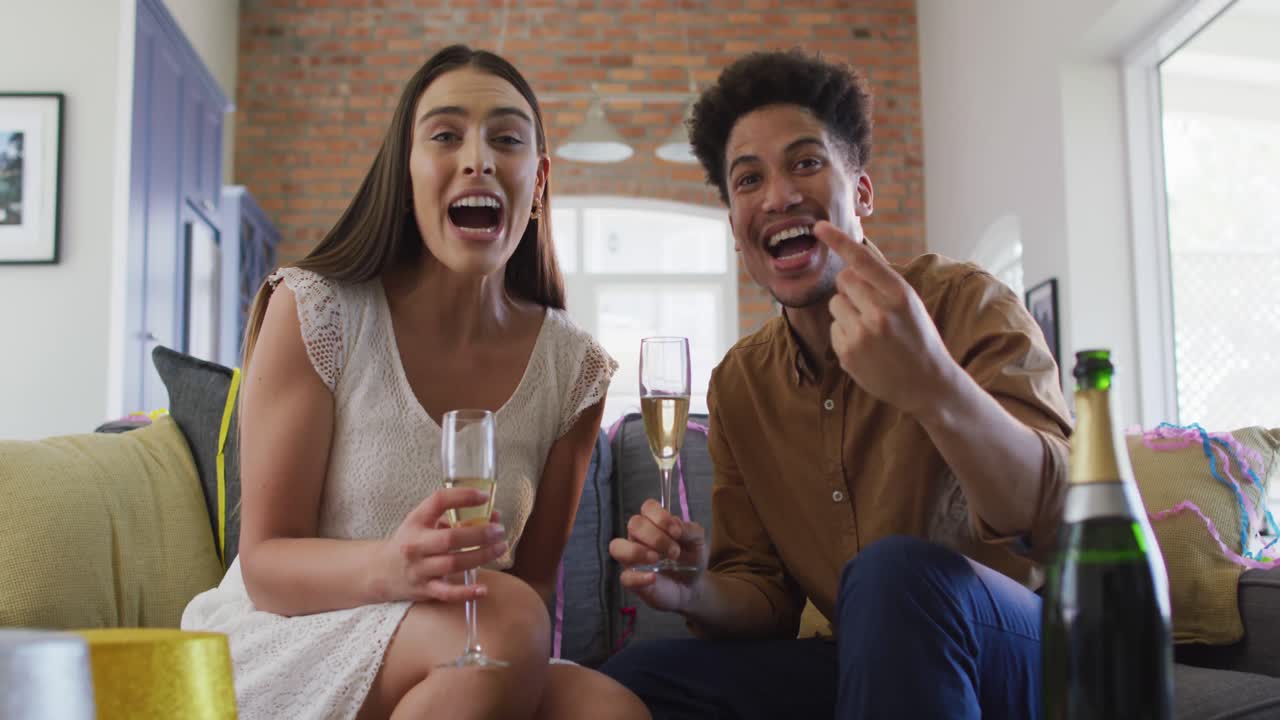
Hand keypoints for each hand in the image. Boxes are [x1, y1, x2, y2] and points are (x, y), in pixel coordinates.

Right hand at [374, 487, 506, 603]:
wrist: (381, 571)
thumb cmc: (410, 542)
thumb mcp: (422, 523)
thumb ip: (453, 518)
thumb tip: (494, 516)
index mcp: (416, 521)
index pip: (438, 501)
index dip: (463, 496)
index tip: (484, 496)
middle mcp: (415, 544)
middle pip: (450, 538)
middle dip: (479, 534)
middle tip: (498, 530)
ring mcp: (419, 569)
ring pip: (453, 563)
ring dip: (481, 556)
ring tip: (500, 547)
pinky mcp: (424, 590)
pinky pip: (447, 593)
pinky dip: (466, 593)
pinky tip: (483, 589)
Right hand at [608, 499, 706, 612]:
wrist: (692, 585)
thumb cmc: (690, 558)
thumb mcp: (697, 541)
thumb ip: (690, 530)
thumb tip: (676, 525)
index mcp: (654, 523)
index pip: (647, 507)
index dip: (660, 516)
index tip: (677, 532)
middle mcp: (639, 537)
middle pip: (634, 524)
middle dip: (655, 537)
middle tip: (674, 552)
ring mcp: (632, 558)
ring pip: (617, 547)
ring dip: (637, 551)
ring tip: (657, 560)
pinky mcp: (632, 580)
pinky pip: (625, 577)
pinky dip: (638, 577)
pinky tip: (653, 577)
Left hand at [815, 221, 958, 419]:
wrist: (927, 383)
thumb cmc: (918, 337)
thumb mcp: (910, 303)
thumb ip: (882, 283)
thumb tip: (849, 261)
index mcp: (900, 294)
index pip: (863, 260)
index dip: (838, 240)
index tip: (818, 226)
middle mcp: (880, 312)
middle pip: (844, 279)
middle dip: (851, 287)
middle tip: (869, 305)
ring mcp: (862, 334)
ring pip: (835, 303)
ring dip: (847, 311)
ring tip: (871, 330)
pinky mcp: (848, 353)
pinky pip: (834, 328)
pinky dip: (845, 334)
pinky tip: (866, 347)